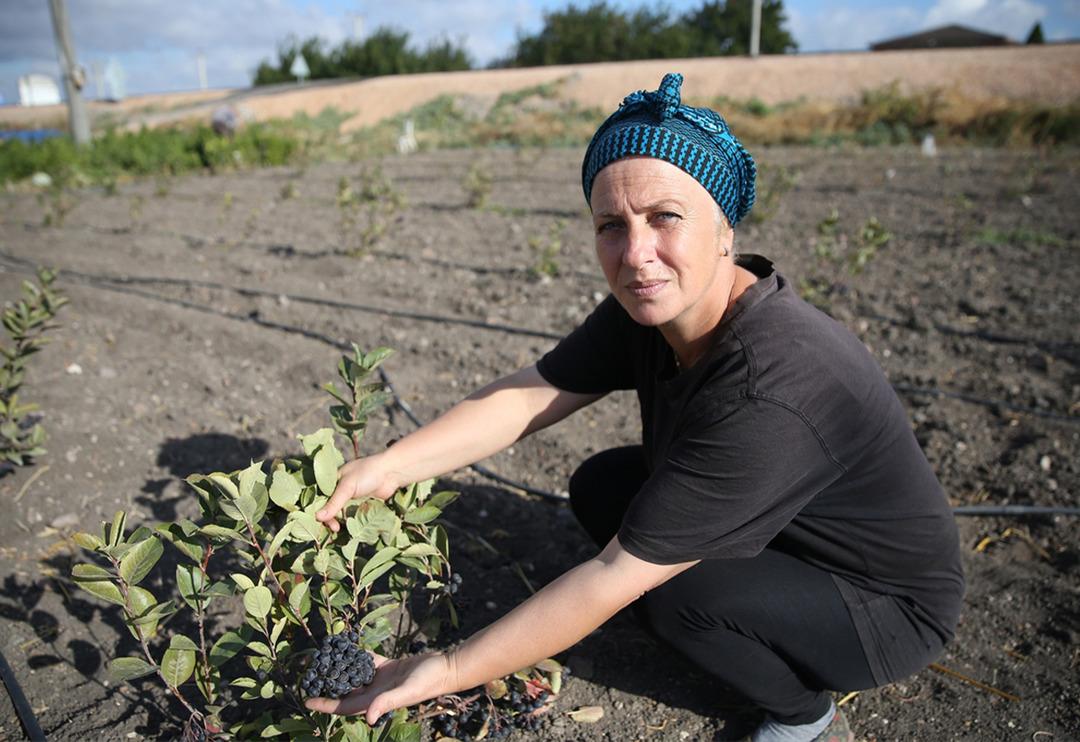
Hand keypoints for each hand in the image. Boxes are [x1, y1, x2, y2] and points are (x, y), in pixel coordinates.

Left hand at [305, 652, 453, 724]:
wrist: (445, 668)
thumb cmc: (428, 681)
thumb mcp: (407, 691)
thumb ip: (387, 702)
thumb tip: (368, 718)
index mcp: (375, 701)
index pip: (344, 706)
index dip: (325, 704)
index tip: (307, 700)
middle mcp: (375, 692)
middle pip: (345, 692)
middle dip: (328, 687)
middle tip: (310, 677)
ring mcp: (381, 679)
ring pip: (354, 676)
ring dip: (340, 670)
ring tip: (324, 660)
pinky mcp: (388, 666)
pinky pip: (367, 661)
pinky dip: (357, 655)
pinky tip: (347, 646)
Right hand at [316, 455, 399, 532]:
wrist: (392, 473)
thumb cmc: (368, 473)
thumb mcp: (347, 487)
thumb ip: (334, 503)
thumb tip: (316, 518)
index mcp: (333, 481)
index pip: (319, 497)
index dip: (317, 510)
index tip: (318, 521)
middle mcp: (340, 490)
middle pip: (329, 508)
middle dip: (329, 519)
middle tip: (334, 528)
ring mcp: (351, 498)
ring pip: (341, 513)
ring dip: (340, 522)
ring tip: (340, 529)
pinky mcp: (361, 505)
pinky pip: (352, 515)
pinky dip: (350, 522)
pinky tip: (350, 528)